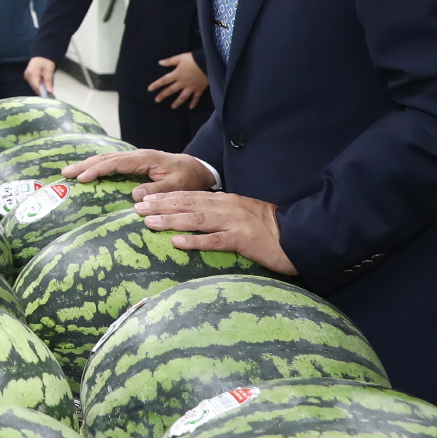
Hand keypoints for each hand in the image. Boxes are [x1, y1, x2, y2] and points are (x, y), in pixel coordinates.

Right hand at [23, 57, 56, 96]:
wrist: (42, 56)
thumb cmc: (46, 61)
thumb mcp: (49, 70)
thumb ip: (48, 81)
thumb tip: (49, 91)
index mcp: (32, 73)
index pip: (36, 86)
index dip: (42, 93)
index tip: (48, 97)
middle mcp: (27, 76)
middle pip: (35, 87)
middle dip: (43, 91)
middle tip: (51, 95)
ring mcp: (27, 77)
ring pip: (35, 87)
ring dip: (42, 89)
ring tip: (49, 91)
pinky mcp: (29, 78)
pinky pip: (35, 84)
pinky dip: (40, 86)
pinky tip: (45, 87)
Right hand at [65, 147, 214, 196]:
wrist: (197, 168)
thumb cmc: (188, 178)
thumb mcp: (177, 186)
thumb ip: (157, 190)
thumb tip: (134, 195)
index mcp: (145, 159)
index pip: (115, 163)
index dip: (97, 170)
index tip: (82, 178)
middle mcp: (137, 155)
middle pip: (106, 158)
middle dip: (85, 164)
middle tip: (65, 173)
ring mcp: (135, 157)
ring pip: (107, 158)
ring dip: (88, 164)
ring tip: (70, 171)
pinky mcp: (135, 162)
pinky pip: (112, 162)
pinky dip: (97, 165)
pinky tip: (88, 170)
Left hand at [135, 190, 295, 273]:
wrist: (299, 235)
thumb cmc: (270, 228)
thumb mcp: (242, 214)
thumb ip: (220, 213)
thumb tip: (195, 216)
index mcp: (226, 200)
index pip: (190, 195)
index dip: (166, 197)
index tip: (145, 198)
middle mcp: (227, 207)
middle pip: (188, 203)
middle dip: (161, 205)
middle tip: (137, 208)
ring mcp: (234, 222)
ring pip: (196, 219)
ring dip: (170, 220)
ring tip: (149, 222)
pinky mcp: (243, 240)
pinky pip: (215, 241)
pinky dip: (195, 241)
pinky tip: (177, 243)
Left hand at [147, 53, 209, 108]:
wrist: (208, 63)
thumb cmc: (193, 59)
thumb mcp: (180, 58)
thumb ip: (170, 61)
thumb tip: (160, 63)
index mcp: (176, 74)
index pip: (164, 80)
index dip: (156, 85)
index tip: (149, 90)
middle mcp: (182, 83)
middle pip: (171, 90)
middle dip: (163, 95)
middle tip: (157, 100)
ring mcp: (191, 87)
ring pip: (182, 96)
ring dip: (177, 102)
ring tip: (173, 107)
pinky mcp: (199, 89)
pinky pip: (196, 97)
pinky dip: (194, 102)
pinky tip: (191, 108)